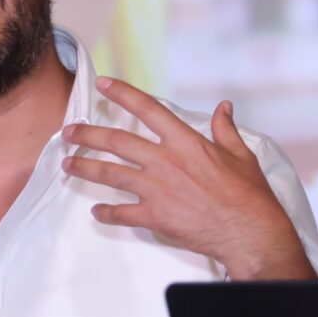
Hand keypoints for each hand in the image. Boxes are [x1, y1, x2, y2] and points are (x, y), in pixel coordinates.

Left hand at [61, 77, 316, 280]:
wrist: (250, 233)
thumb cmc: (249, 194)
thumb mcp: (241, 155)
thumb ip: (226, 129)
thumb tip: (224, 106)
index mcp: (185, 141)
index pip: (148, 109)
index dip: (123, 94)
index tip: (102, 83)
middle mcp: (165, 161)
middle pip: (117, 142)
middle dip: (88, 135)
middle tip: (68, 132)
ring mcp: (157, 189)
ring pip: (111, 174)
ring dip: (86, 168)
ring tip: (67, 164)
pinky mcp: (155, 216)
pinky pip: (122, 213)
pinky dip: (107, 212)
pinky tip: (96, 211)